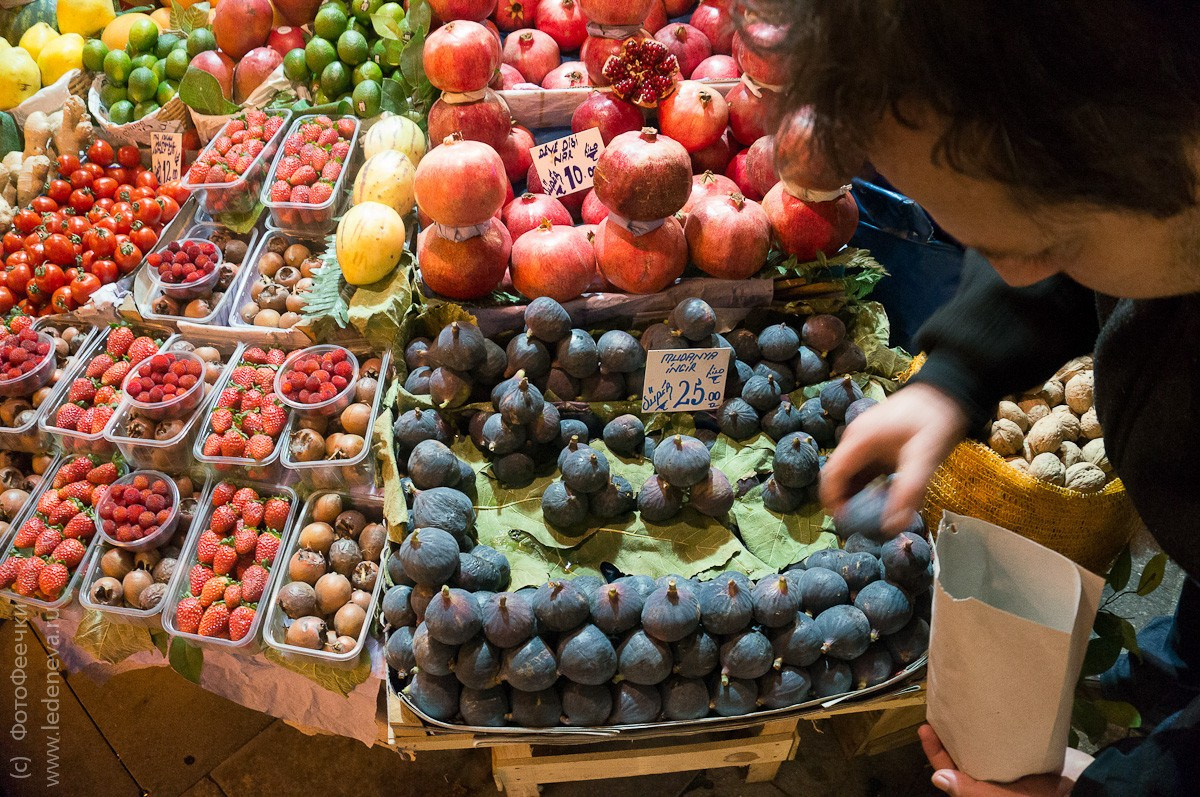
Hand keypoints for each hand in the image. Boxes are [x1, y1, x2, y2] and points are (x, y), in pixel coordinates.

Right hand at [820, 383, 968, 534]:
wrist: (948, 389)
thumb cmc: (935, 419)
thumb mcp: (924, 457)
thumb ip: (908, 491)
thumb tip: (893, 526)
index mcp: (858, 440)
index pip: (831, 476)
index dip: (833, 503)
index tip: (847, 524)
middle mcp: (856, 440)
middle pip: (840, 477)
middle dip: (847, 503)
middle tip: (864, 525)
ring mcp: (865, 440)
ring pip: (853, 475)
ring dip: (860, 496)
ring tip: (878, 516)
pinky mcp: (877, 443)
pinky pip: (866, 470)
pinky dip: (872, 486)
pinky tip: (889, 497)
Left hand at [920, 724, 1093, 795]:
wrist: (1082, 794)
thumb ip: (972, 791)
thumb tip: (938, 777)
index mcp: (981, 791)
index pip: (948, 772)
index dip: (934, 752)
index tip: (924, 728)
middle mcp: (990, 780)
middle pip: (962, 757)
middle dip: (949, 737)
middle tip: (940, 709)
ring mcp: (1007, 770)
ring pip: (980, 749)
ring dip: (968, 731)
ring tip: (960, 706)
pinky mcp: (1023, 759)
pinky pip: (1001, 744)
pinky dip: (992, 730)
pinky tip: (989, 713)